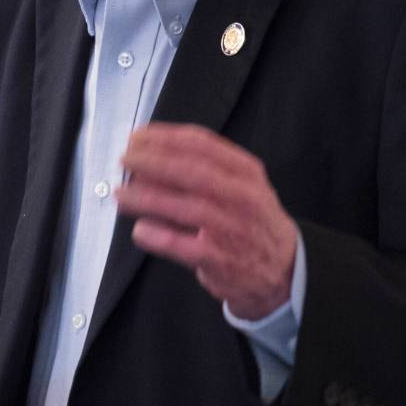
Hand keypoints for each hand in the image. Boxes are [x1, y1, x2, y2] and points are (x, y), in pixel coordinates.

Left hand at [116, 123, 297, 319]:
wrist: (283, 268)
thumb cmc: (250, 219)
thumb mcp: (241, 184)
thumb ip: (204, 169)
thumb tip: (150, 157)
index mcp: (245, 171)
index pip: (202, 144)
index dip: (165, 137)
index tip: (138, 136)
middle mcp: (241, 196)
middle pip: (191, 171)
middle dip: (152, 162)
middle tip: (125, 159)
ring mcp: (231, 228)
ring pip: (184, 207)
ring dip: (147, 197)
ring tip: (121, 193)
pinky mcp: (219, 259)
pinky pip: (181, 245)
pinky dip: (157, 236)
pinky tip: (140, 229)